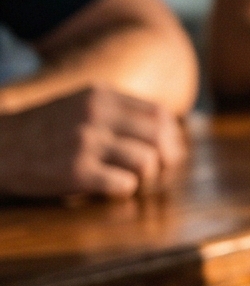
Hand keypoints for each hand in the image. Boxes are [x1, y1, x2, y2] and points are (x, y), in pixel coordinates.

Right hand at [0, 84, 188, 198]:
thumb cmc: (43, 130)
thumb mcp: (79, 103)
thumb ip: (116, 110)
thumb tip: (163, 129)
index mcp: (102, 95)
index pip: (158, 113)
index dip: (170, 136)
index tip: (167, 152)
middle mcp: (98, 114)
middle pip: (160, 136)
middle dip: (166, 158)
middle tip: (158, 172)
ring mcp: (87, 142)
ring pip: (146, 161)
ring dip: (146, 177)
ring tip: (133, 182)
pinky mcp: (76, 171)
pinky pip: (123, 184)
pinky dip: (126, 190)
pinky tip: (112, 190)